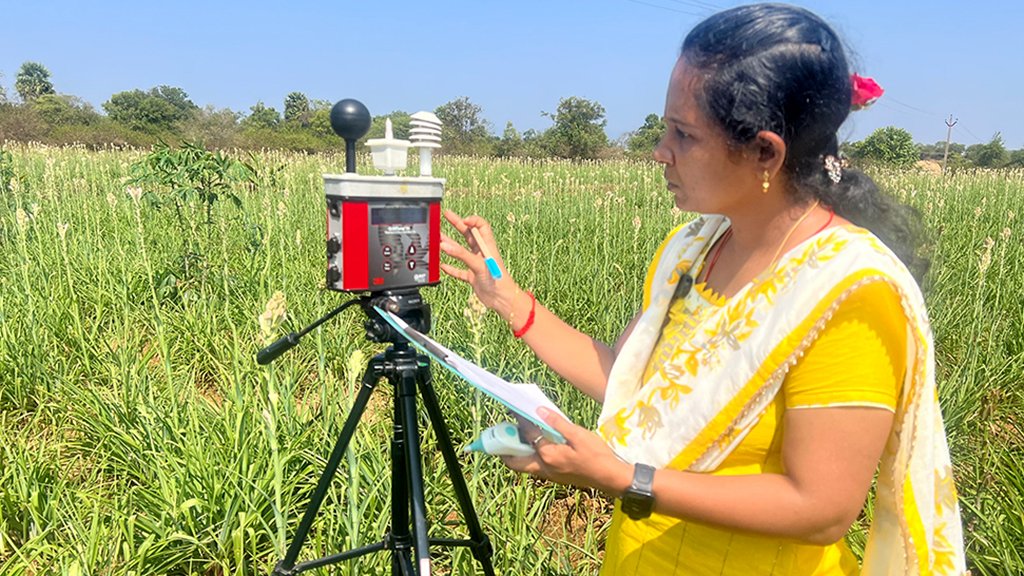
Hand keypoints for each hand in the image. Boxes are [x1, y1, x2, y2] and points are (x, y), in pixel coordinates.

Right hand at [439, 210, 518, 319]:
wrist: (502, 300)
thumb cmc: (498, 281)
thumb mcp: (478, 264)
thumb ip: (461, 255)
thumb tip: (445, 245)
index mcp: (487, 246)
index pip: (481, 226)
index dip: (472, 220)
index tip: (462, 219)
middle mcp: (481, 253)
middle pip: (469, 234)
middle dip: (457, 224)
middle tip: (446, 215)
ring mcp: (476, 264)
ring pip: (461, 251)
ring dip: (450, 245)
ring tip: (439, 237)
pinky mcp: (472, 276)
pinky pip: (459, 270)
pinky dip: (451, 268)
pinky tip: (443, 266)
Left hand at [503, 408, 632, 495]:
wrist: (610, 478)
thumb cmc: (597, 455)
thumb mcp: (579, 435)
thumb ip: (558, 423)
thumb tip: (540, 410)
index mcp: (549, 455)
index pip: (528, 434)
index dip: (520, 419)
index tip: (513, 409)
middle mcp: (544, 468)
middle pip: (514, 462)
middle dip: (504, 448)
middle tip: (503, 433)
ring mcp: (548, 475)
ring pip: (523, 466)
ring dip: (516, 454)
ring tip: (516, 437)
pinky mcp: (554, 477)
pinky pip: (534, 467)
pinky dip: (528, 456)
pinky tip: (536, 445)